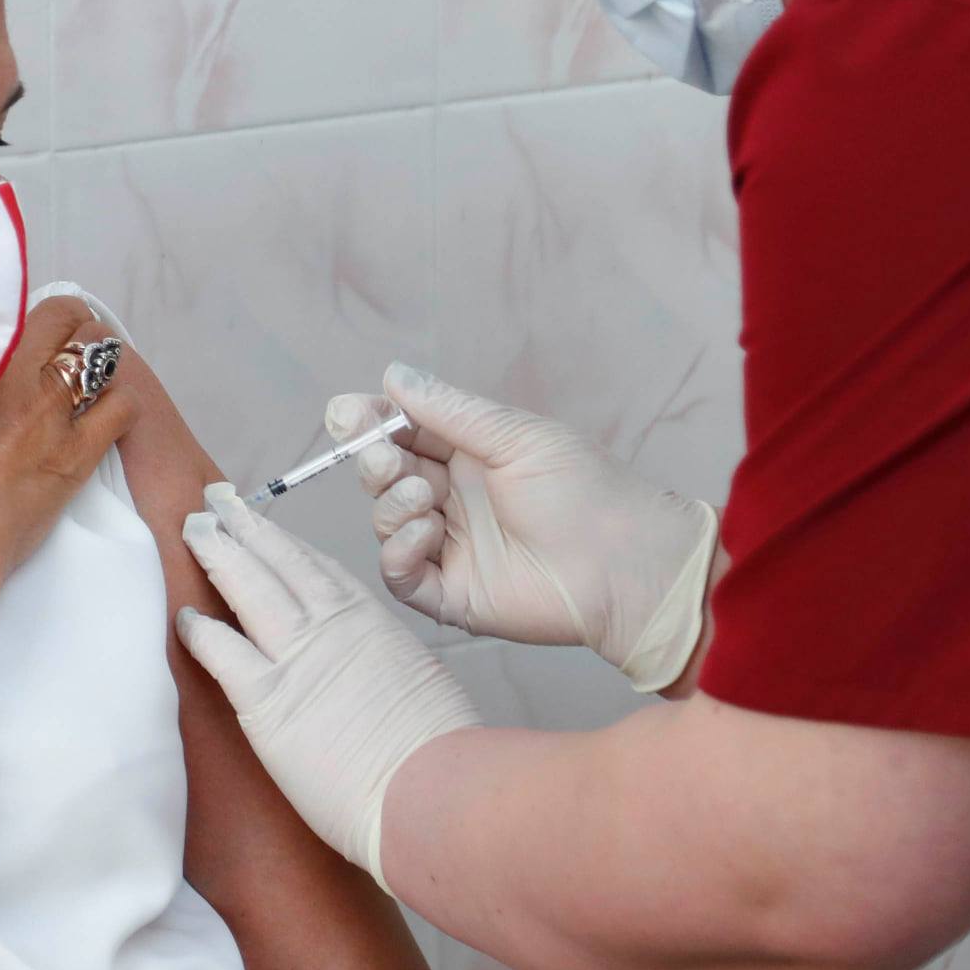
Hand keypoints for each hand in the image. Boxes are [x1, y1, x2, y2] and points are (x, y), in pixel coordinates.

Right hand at [0, 295, 140, 592]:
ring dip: (98, 360)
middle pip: (68, 319)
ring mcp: (54, 417)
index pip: (16, 306)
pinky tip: (103, 411)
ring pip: (104, 357)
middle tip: (62, 341)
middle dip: (70, 324)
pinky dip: (118, 402)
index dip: (25, 315)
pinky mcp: (78, 457)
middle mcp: (19, 379)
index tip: (22, 327)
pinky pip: (122, 408)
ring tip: (87, 374)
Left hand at [177, 484, 482, 892]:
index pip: (317, 566)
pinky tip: (183, 617)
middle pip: (277, 558)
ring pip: (247, 585)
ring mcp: (297, 657)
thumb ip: (389, 665)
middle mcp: (331, 624)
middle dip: (243, 525)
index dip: (284, 541)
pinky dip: (200, 630)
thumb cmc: (440, 750)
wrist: (432, 788)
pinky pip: (223, 652)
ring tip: (192, 528)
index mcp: (369, 619)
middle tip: (213, 502)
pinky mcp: (267, 700)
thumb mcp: (421, 682)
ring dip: (216, 551)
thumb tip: (380, 674)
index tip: (263, 525)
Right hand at [328, 364, 718, 692]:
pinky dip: (399, 552)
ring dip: (391, 506)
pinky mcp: (452, 594)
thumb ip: (449, 411)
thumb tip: (394, 375)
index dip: (370, 423)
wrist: (624, 564)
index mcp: (469, 455)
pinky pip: (401, 574)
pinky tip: (426, 533)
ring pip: (387, 523)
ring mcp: (450, 547)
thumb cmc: (584, 491)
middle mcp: (453, 499)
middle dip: (374, 462)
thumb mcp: (515, 437)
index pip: (403, 433)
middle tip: (386, 457)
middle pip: (385, 476)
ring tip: (423, 497)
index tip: (345, 414)